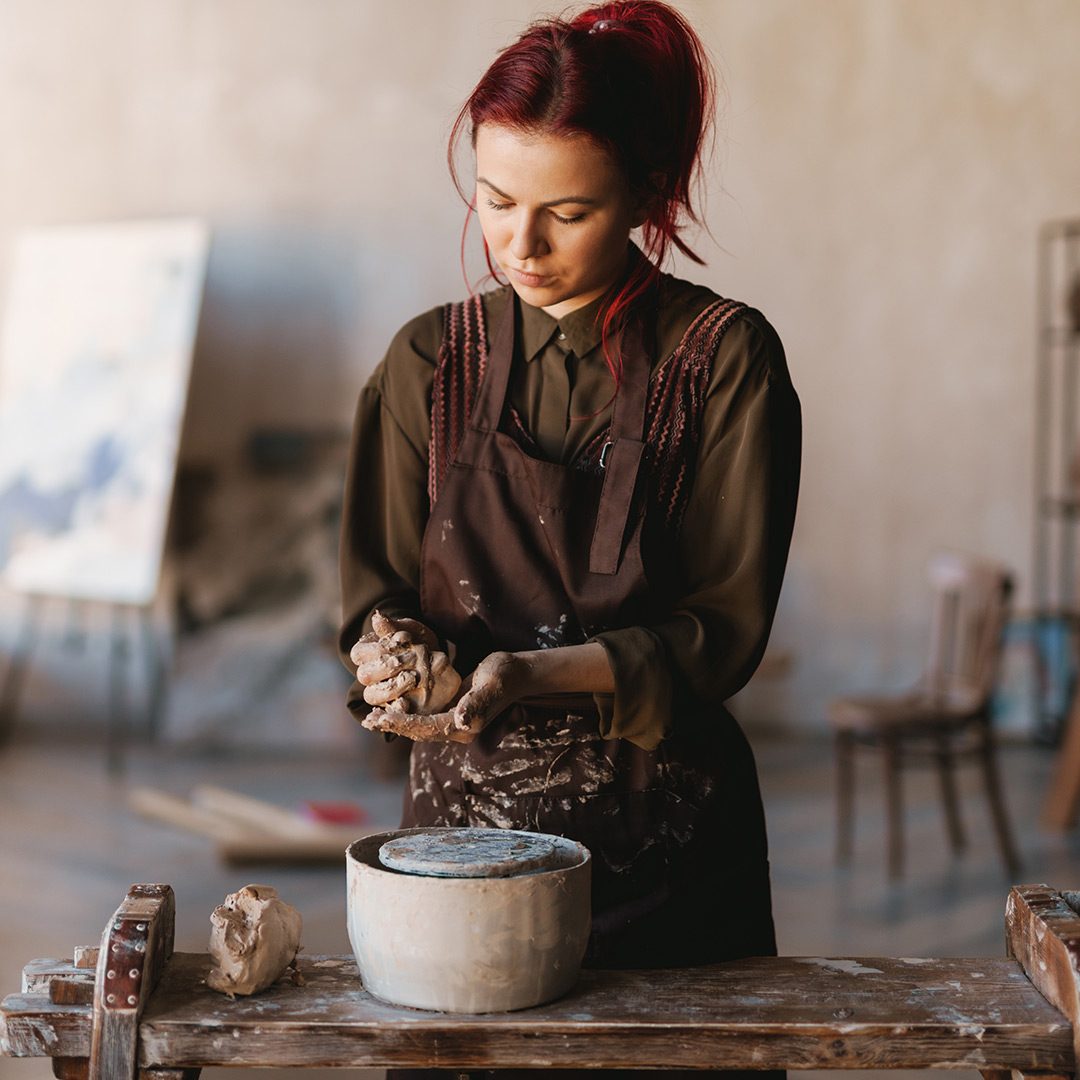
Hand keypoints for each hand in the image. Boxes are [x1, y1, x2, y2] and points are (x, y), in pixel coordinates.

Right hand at [350, 610, 459, 712]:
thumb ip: (392, 626)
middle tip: (408, 660)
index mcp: (365, 654)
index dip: (378, 650)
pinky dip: (396, 707)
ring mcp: (379, 691)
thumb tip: (377, 617)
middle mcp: (368, 674)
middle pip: (365, 675)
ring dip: (391, 688)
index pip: (359, 654)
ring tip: (412, 678)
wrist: (434, 657)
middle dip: (386, 667)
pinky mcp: (393, 705)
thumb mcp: (407, 629)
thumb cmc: (415, 640)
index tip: (399, 643)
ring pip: (372, 695)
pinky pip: (387, 711)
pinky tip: (406, 703)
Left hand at [361, 650, 531, 743]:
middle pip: (418, 732)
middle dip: (393, 725)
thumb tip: (461, 722)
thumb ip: (477, 703)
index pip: (426, 729)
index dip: (401, 724)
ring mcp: (454, 723)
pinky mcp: (452, 713)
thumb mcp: (492, 684)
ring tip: (373, 716)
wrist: (517, 673)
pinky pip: (425, 717)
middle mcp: (457, 730)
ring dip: (396, 722)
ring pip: (419, 727)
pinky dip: (407, 713)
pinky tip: (392, 706)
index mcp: (464, 727)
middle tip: (368, 719)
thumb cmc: (505, 675)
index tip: (379, 718)